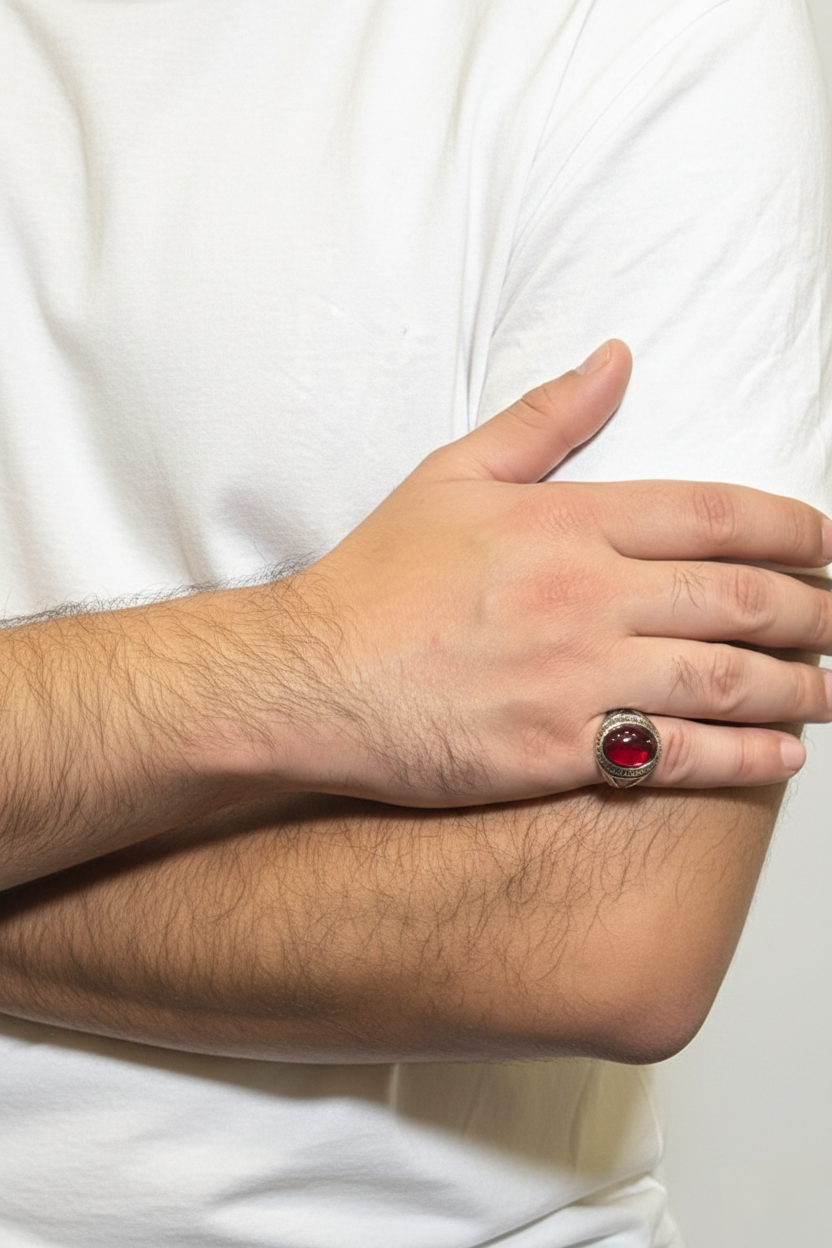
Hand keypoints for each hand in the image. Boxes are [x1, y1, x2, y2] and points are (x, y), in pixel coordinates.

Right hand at [282, 341, 831, 804]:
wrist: (312, 677)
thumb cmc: (375, 583)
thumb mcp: (453, 475)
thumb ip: (545, 418)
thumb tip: (615, 358)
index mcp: (568, 523)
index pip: (714, 515)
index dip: (791, 527)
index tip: (829, 542)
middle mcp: (589, 598)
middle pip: (742, 598)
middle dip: (816, 609)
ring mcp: (579, 678)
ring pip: (728, 679)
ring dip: (802, 685)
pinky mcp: (561, 751)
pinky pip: (680, 755)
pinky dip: (746, 755)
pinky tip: (784, 752)